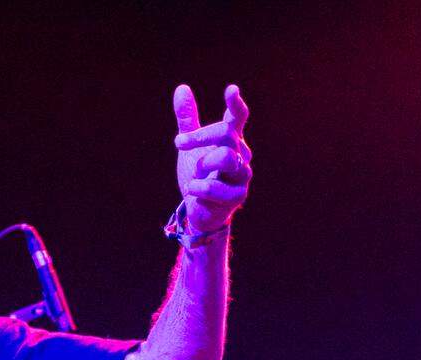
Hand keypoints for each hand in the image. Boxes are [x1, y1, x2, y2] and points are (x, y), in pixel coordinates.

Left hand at [173, 83, 251, 235]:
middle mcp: (241, 154)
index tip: (230, 90)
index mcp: (231, 139)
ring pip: (226, 157)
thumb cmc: (198, 176)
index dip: (235, 104)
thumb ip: (187, 121)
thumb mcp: (189, 148)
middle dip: (200, 136)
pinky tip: (193, 191)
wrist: (199, 210)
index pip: (238, 118)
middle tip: (179, 142)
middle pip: (227, 134)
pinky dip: (198, 188)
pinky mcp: (238, 196)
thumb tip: (182, 88)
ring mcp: (242, 175)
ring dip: (202, 165)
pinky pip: (215, 188)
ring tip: (194, 175)